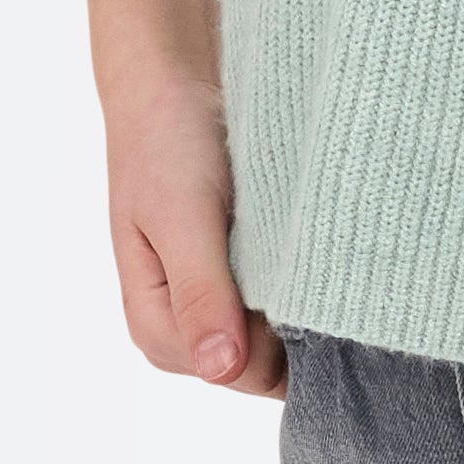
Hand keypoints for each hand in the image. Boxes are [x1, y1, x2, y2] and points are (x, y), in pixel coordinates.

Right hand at [103, 77, 282, 394]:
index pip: (243, 377)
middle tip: (307, 255)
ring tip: (305, 245)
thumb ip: (200, 292)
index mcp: (155, 327)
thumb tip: (221, 369)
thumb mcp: (183, 215)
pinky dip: (302, 286)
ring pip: (279, 345)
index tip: (298, 281)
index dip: (279, 343)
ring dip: (301, 304)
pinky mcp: (238, 285)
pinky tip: (307, 247)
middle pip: (264, 371)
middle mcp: (184, 332)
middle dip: (293, 326)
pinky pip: (282, 312)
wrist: (173, 86)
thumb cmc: (168, 143)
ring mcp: (212, 310)